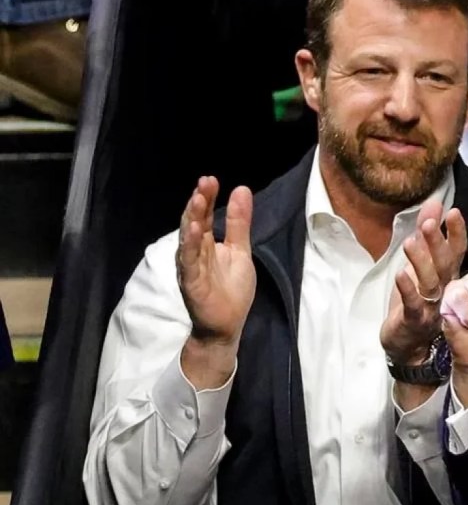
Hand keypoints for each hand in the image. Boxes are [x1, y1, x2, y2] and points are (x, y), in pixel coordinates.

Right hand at [176, 176, 255, 388]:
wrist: (227, 324)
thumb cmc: (231, 289)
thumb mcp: (240, 251)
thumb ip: (239, 223)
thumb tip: (242, 190)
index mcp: (206, 243)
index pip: (205, 215)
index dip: (207, 198)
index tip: (211, 180)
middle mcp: (195, 252)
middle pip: (194, 222)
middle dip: (198, 202)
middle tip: (205, 182)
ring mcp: (191, 267)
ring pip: (188, 240)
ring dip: (192, 220)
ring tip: (197, 200)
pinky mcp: (192, 283)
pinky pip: (189, 262)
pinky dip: (189, 247)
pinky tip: (193, 231)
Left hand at [381, 199, 467, 365]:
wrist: (408, 346)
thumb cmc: (416, 302)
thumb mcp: (422, 264)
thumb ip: (428, 234)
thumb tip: (434, 202)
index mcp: (448, 277)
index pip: (457, 252)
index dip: (456, 234)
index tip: (454, 212)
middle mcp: (445, 290)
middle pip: (444, 265)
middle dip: (437, 244)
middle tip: (429, 225)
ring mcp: (431, 306)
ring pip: (429, 282)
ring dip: (420, 262)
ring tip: (411, 243)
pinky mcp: (414, 320)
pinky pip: (412, 304)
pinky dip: (407, 290)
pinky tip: (401, 275)